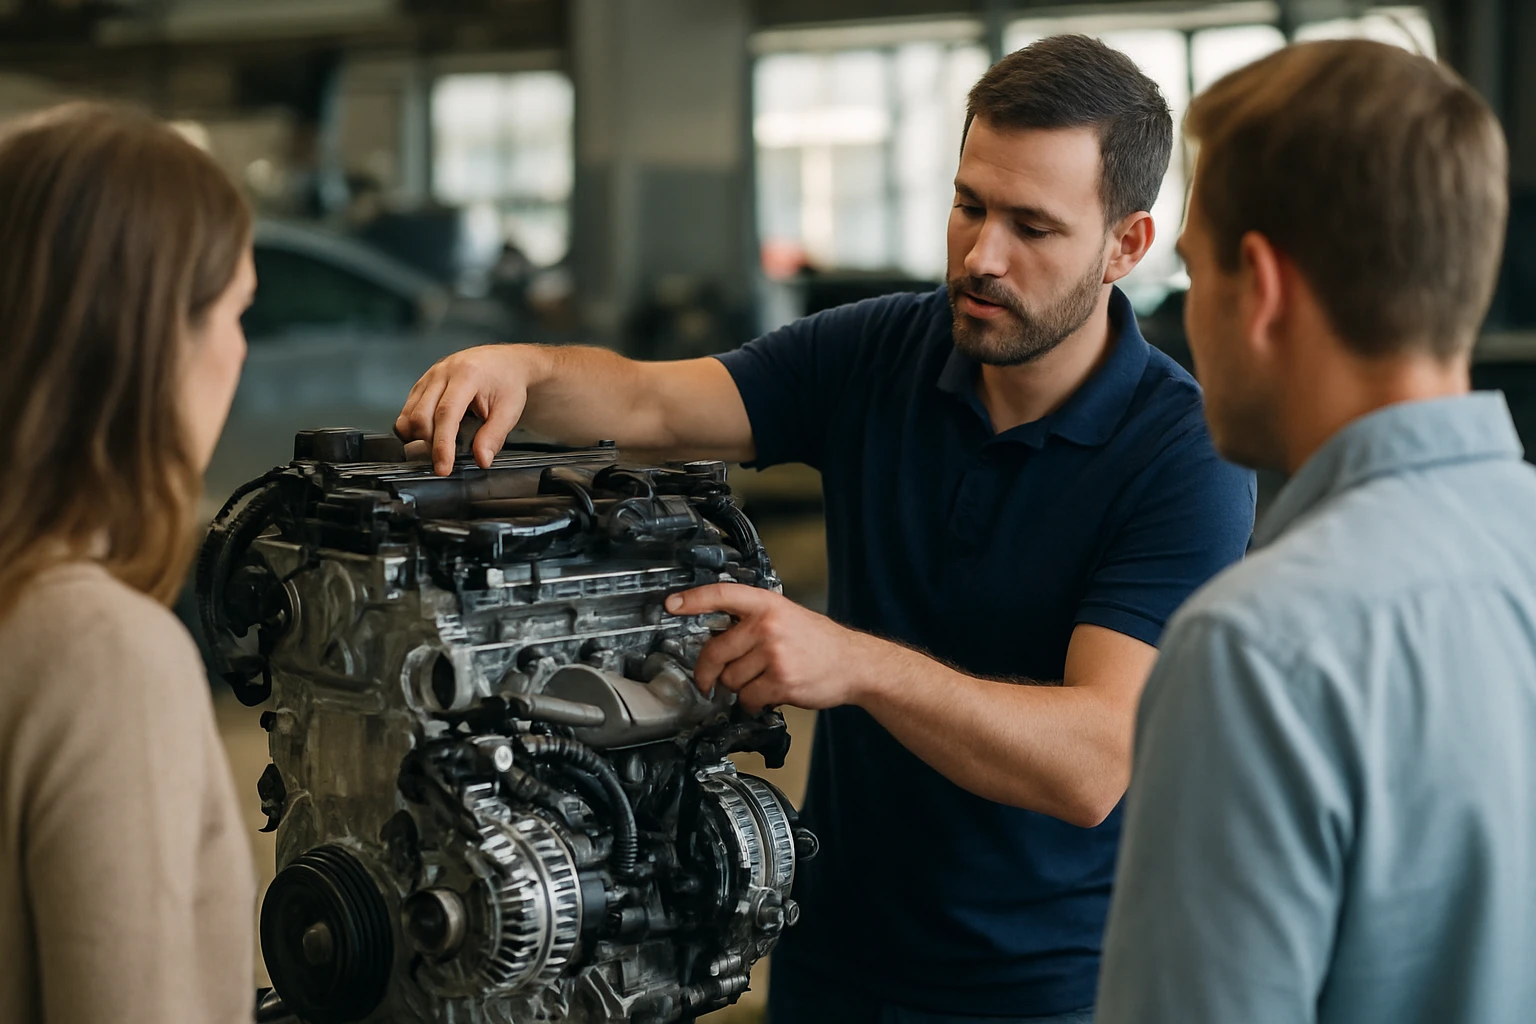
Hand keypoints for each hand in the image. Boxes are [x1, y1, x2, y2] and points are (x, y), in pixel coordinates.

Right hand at [395, 344, 546, 474]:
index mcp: (467, 375)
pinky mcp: (423, 382)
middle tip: (444, 460)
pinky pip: (408, 408)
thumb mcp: (509, 410)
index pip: (446, 414)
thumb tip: (481, 459)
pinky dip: (413, 427)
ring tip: (437, 447)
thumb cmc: (507, 382)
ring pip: (409, 413)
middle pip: (422, 415)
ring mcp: (430, 375)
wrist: (505, 361)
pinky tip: (430, 434)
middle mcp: (443, 372)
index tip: (443, 467)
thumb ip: (494, 436)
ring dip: (418, 437)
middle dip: (428, 444)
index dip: (442, 445)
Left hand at [666, 584, 881, 713]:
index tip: (671, 604)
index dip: (693, 599)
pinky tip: (769, 695)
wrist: (853, 663)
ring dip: (739, 688)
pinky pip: (749, 699)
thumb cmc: (818, 642)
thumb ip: (752, 623)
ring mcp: (774, 654)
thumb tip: (713, 640)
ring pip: (731, 680)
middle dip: (707, 672)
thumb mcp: (786, 616)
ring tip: (760, 681)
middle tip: (706, 682)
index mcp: (767, 604)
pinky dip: (754, 703)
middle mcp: (768, 626)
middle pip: (715, 652)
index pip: (721, 595)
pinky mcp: (781, 681)